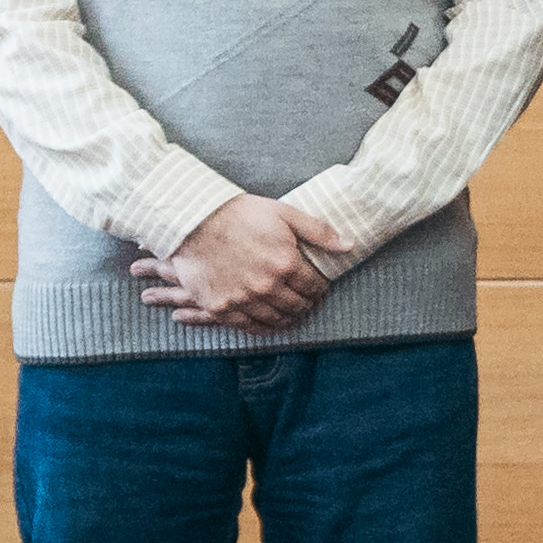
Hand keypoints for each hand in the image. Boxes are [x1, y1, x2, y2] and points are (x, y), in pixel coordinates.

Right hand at [133, 195, 340, 326]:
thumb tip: (349, 246)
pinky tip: (269, 324)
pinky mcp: (220, 308)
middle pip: (298, 306)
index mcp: (286, 263)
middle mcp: (267, 286)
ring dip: (289, 318)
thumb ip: (319, 232)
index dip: (321, 289)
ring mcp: (243, 300)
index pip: (315, 287)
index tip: (320, 288)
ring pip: (276, 320)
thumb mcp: (285, 214)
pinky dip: (263, 328)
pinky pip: (249, 327)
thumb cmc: (240, 214)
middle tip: (308, 302)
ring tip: (292, 314)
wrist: (194, 221)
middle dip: (307, 305)